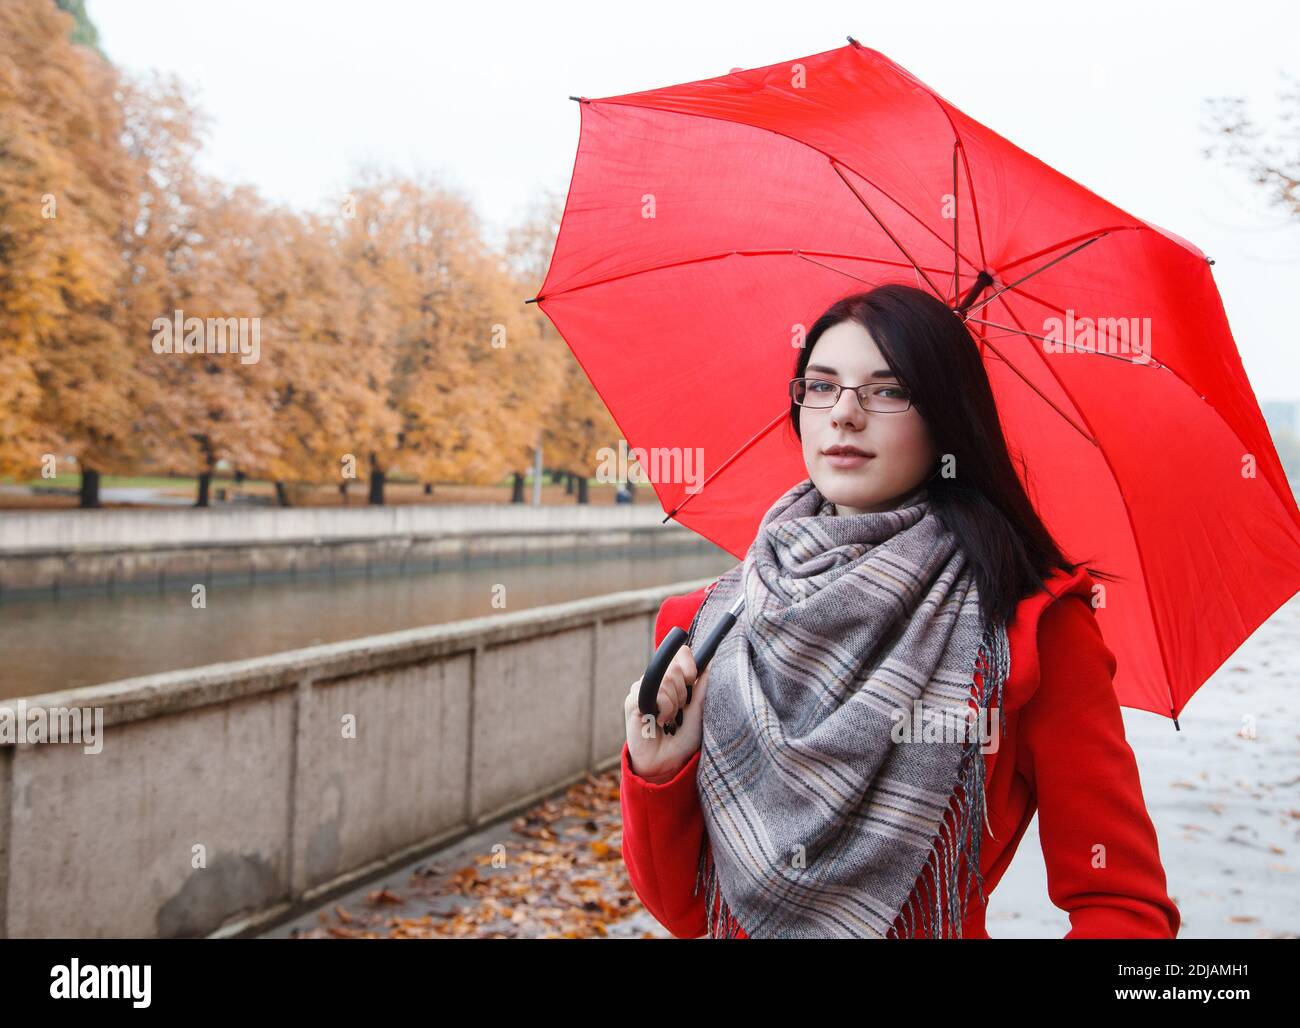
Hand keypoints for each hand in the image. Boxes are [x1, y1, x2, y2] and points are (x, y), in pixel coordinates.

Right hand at [623, 644, 710, 782]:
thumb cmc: (682, 738)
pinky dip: (663, 708)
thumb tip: (711, 662)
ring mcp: (642, 689)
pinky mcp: (632, 701)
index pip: (680, 654)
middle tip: (677, 712)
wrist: (666, 762)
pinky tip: (658, 721)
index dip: (688, 662)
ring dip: (673, 704)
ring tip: (667, 720)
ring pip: (665, 681)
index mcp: (673, 680)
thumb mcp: (698, 711)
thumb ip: (702, 687)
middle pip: (674, 668)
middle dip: (682, 693)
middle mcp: (656, 681)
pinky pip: (653, 693)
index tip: (692, 678)